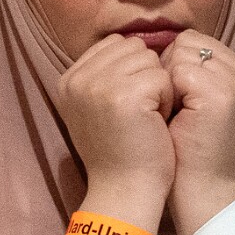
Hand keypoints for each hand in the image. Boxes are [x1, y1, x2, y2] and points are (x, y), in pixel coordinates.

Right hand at [53, 34, 175, 234]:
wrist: (124, 190)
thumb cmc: (119, 150)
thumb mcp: (96, 108)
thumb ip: (105, 74)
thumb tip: (134, 44)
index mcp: (68, 79)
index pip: (114, 44)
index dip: (133, 70)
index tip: (127, 105)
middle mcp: (77, 79)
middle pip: (133, 47)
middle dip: (146, 75)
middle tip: (140, 113)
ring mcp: (98, 86)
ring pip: (149, 59)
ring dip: (158, 86)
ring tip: (146, 117)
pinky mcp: (125, 95)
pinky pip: (162, 76)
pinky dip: (167, 98)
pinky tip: (156, 123)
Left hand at [160, 31, 234, 234]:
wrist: (198, 186)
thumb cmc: (185, 143)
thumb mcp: (191, 97)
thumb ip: (185, 66)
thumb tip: (149, 41)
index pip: (194, 40)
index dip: (173, 63)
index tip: (174, 97)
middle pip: (188, 41)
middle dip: (169, 68)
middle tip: (173, 106)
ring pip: (182, 53)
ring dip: (166, 79)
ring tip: (174, 110)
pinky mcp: (222, 94)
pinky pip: (179, 70)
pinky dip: (168, 91)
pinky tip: (173, 115)